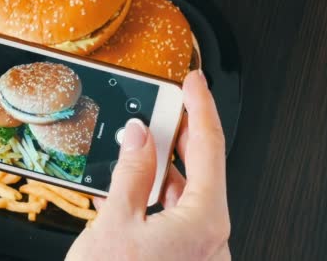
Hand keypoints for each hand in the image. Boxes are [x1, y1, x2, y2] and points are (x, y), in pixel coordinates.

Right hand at [67, 71, 230, 259]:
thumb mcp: (116, 224)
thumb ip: (131, 174)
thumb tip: (138, 136)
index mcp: (204, 223)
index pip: (209, 147)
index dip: (201, 107)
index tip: (195, 83)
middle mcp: (210, 238)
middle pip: (201, 171)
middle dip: (179, 136)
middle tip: (164, 108)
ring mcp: (198, 252)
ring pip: (185, 197)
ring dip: (160, 172)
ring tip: (136, 149)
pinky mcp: (182, 259)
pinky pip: (174, 221)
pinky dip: (154, 202)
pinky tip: (129, 189)